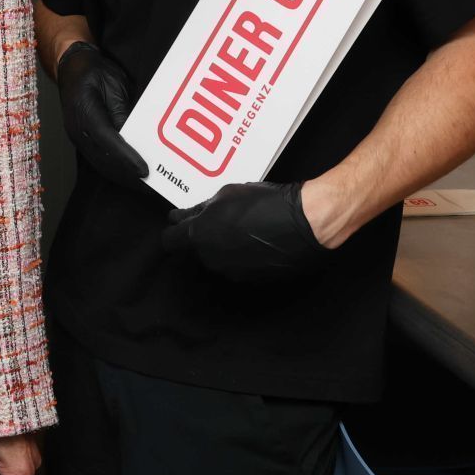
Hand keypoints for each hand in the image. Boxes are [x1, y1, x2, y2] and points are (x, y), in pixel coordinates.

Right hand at [55, 42, 148, 183]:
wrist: (72, 68)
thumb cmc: (93, 72)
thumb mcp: (114, 83)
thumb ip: (124, 109)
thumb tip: (137, 135)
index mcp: (83, 110)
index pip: (107, 139)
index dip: (126, 157)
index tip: (145, 170)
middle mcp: (77, 129)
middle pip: (104, 160)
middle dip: (129, 175)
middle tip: (154, 186)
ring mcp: (79, 138)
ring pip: (102, 166)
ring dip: (125, 178)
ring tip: (148, 186)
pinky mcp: (84, 143)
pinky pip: (101, 162)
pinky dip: (119, 172)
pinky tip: (134, 176)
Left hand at [160, 179, 327, 283]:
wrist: (305, 224)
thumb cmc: (265, 203)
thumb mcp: (227, 194)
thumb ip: (203, 207)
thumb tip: (191, 214)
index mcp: (199, 236)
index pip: (169, 241)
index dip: (173, 232)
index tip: (178, 225)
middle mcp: (211, 259)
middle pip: (194, 250)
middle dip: (201, 237)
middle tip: (218, 221)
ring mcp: (232, 272)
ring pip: (217, 259)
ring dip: (222, 247)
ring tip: (242, 230)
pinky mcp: (251, 280)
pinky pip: (237, 267)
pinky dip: (241, 257)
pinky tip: (256, 243)